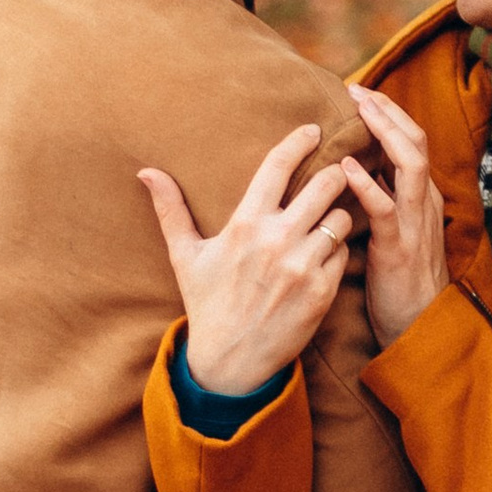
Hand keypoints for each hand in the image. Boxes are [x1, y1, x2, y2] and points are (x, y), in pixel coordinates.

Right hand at [139, 121, 358, 398]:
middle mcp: (277, 240)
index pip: (278, 166)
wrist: (230, 362)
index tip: (313, 129)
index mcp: (244, 224)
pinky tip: (325, 256)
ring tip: (328, 222)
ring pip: (341, 218)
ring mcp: (303, 266)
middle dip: (333, 176)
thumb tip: (146, 171)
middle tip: (334, 175)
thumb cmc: (207, 304)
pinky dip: (339, 251)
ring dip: (338, 216)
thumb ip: (171, 209)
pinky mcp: (323, 291)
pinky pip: (345, 253)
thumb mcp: (185, 256)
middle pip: (326, 184)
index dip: (299, 141)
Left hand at [342, 84, 446, 349]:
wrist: (417, 328)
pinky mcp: (399, 248)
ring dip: (384, 132)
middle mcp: (423, 202)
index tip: (359, 92)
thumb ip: (379, 199)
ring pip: (410, 163)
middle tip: (355, 88)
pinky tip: (347, 168)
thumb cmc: (397, 282)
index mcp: (420, 197)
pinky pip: (387, 209)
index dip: (388, 113)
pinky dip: (368, 184)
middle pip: (414, 140)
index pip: (410, 140)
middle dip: (386, 110)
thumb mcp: (390, 231)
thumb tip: (353, 169)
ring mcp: (415, 223)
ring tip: (359, 110)